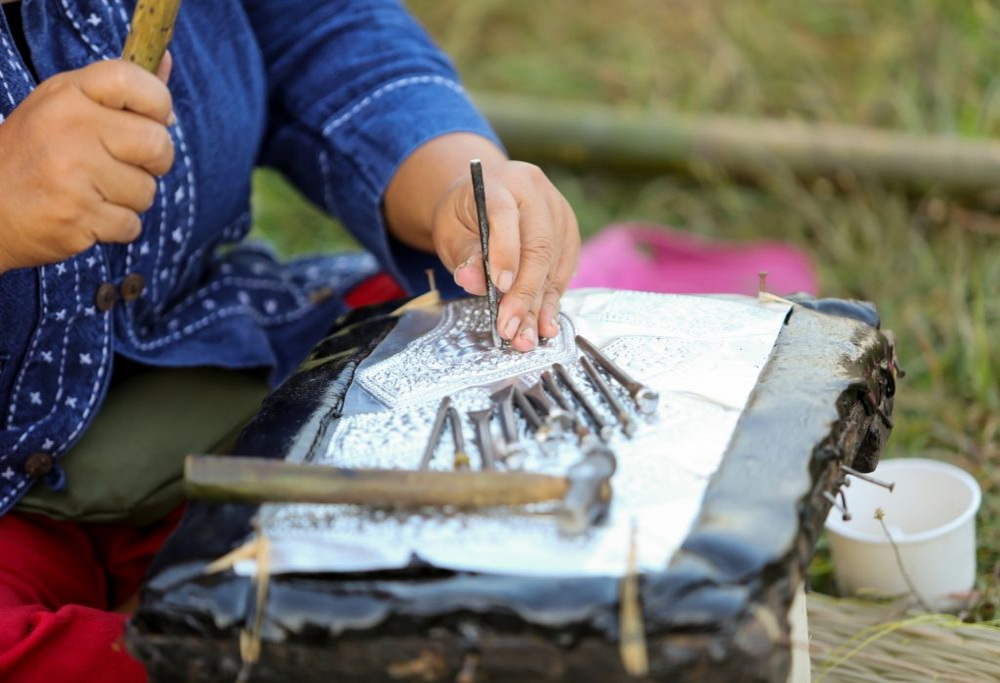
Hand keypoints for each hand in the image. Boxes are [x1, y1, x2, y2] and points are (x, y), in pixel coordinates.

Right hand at [0, 57, 174, 272]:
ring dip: (132, 198)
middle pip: (157, 144)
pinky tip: (89, 215)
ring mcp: (72, 174)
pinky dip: (118, 226)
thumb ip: (120, 90)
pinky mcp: (77, 216)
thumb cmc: (36, 153)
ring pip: (147, 191)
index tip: (156, 119)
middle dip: (156, 161)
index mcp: (67, 94)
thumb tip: (166, 61)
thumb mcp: (66, 106)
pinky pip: (132, 225)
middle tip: (131, 165)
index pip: (133, 79)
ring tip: (97, 191)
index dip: (159, 102)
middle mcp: (70, 128)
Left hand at [385, 134, 579, 351]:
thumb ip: (464, 255)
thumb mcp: (450, 233)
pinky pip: (565, 268)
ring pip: (555, 262)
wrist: (483, 198)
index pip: (505, 215)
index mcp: (501, 182)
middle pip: (539, 245)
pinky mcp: (569, 231)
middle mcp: (536, 191)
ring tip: (527, 337)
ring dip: (541, 305)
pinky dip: (553, 299)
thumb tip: (473, 281)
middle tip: (511, 328)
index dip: (505, 252)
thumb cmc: (463, 216)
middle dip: (525, 293)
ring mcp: (559, 210)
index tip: (500, 288)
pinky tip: (544, 323)